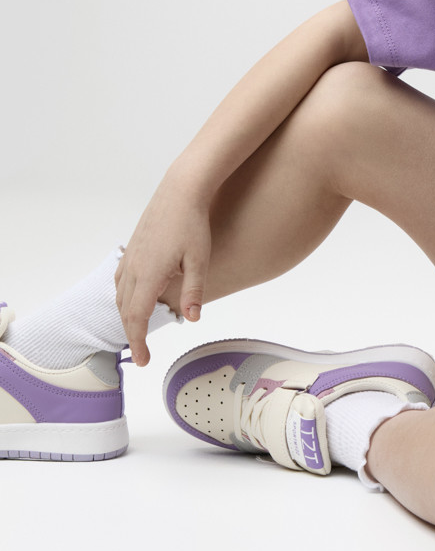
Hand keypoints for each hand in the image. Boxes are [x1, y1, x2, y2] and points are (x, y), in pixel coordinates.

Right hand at [115, 175, 211, 365]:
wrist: (181, 190)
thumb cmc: (193, 223)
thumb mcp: (199, 259)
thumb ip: (194, 291)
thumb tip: (192, 319)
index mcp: (149, 274)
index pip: (137, 317)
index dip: (138, 342)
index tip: (143, 360)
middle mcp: (134, 267)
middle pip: (125, 310)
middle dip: (131, 334)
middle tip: (141, 353)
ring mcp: (131, 255)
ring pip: (119, 294)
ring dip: (125, 315)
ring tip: (136, 330)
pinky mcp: (133, 246)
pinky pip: (120, 278)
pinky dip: (123, 296)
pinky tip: (132, 298)